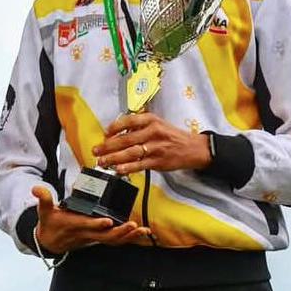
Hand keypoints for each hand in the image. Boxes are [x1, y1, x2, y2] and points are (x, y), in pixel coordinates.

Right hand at [31, 185, 149, 253]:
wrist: (49, 242)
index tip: (108, 220)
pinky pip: (115, 241)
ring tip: (142, 231)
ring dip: (128, 236)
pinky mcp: (98, 238)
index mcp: (73, 224)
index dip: (97, 224)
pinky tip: (141, 234)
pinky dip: (128, 238)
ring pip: (113, 240)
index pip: (86, 225)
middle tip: (133, 226)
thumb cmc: (49, 224)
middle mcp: (86, 233)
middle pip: (105, 235)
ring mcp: (93, 237)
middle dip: (120, 232)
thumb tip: (36, 188)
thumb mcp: (43, 211)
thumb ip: (43, 198)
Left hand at [93, 113, 211, 175]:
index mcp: (151, 120)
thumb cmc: (172, 136)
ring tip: (102, 161)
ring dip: (114, 158)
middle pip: (126, 139)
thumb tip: (117, 135)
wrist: (194, 148)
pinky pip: (140, 164)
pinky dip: (128, 167)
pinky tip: (118, 169)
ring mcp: (156, 147)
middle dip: (108, 146)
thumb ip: (139, 127)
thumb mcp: (158, 124)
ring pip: (130, 152)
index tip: (104, 133)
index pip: (128, 121)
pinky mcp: (159, 161)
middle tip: (96, 150)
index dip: (114, 127)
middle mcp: (153, 132)